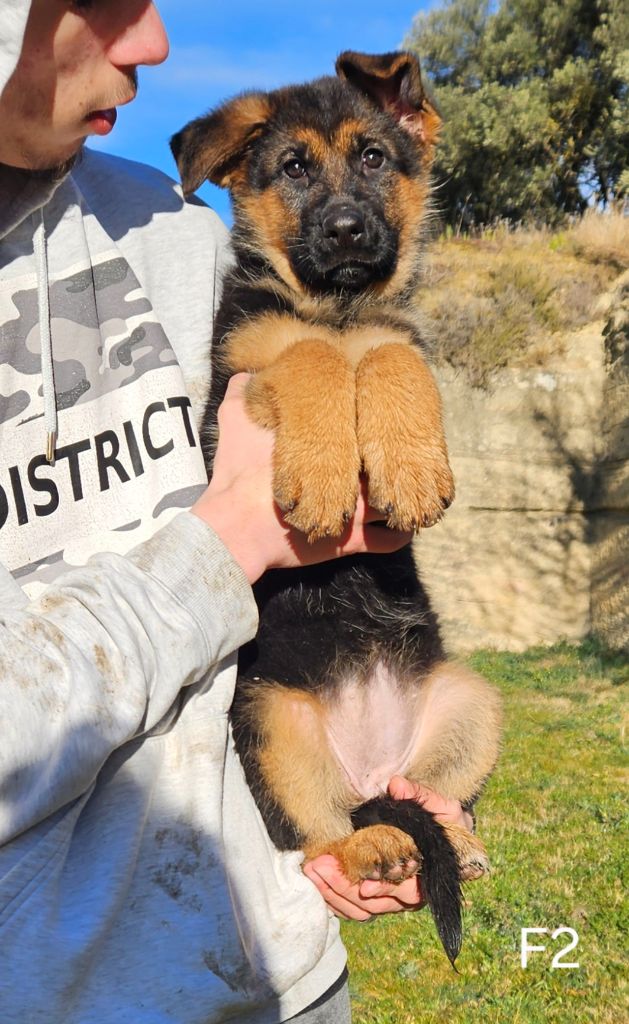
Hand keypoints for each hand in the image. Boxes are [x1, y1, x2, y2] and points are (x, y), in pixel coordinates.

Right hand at [192, 374, 412, 582]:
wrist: (237, 524)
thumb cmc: (239, 472)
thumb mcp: (236, 421)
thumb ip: (243, 395)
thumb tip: (243, 375)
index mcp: (333, 443)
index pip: (369, 427)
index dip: (376, 426)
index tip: (375, 426)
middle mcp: (352, 474)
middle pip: (389, 463)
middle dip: (393, 463)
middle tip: (396, 462)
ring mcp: (356, 509)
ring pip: (397, 498)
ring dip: (401, 498)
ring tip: (405, 494)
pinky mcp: (353, 542)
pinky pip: (390, 541)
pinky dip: (398, 535)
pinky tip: (401, 529)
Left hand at [303, 776, 472, 921]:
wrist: (446, 836)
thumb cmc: (443, 821)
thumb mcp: (439, 806)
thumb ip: (420, 796)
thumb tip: (396, 785)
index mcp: (431, 875)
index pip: (408, 890)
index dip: (386, 890)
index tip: (365, 885)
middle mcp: (412, 894)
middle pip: (376, 903)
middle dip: (344, 887)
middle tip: (319, 867)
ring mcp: (393, 899)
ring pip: (362, 909)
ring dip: (334, 893)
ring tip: (311, 871)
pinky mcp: (378, 898)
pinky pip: (355, 909)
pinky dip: (334, 899)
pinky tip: (317, 883)